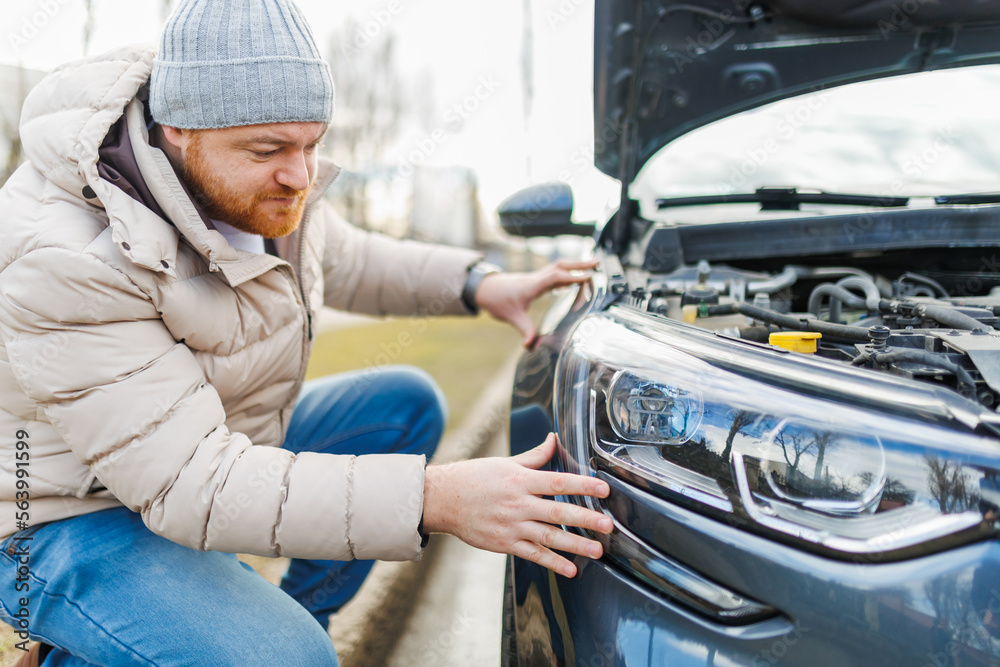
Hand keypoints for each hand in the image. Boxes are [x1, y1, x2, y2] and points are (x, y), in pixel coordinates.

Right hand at [422, 433, 612, 577]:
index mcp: (520, 480)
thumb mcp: (505, 463)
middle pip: (558, 511)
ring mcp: (512, 526)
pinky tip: (571, 569)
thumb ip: (534, 456)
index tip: (604, 488)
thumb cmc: (474, 478)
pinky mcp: (505, 543)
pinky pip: (533, 554)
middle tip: (608, 525)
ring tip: (597, 551)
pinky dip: (553, 563)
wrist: (443, 500)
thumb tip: (554, 439)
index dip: (582, 484)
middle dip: (586, 519)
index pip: (558, 481)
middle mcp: (518, 504)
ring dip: (575, 545)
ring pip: (549, 537)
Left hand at [475, 260, 598, 346]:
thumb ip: (524, 330)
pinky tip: (574, 276)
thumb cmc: (497, 300)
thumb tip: (530, 346)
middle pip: (561, 266)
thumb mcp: (511, 317)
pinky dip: (567, 272)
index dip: (572, 276)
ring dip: (575, 265)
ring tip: (592, 265)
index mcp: (533, 285)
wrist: (483, 288)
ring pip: (558, 266)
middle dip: (579, 264)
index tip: (589, 277)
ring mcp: (536, 277)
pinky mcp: (535, 279)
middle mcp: (536, 278)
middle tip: (597, 263)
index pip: (556, 277)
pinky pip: (554, 272)